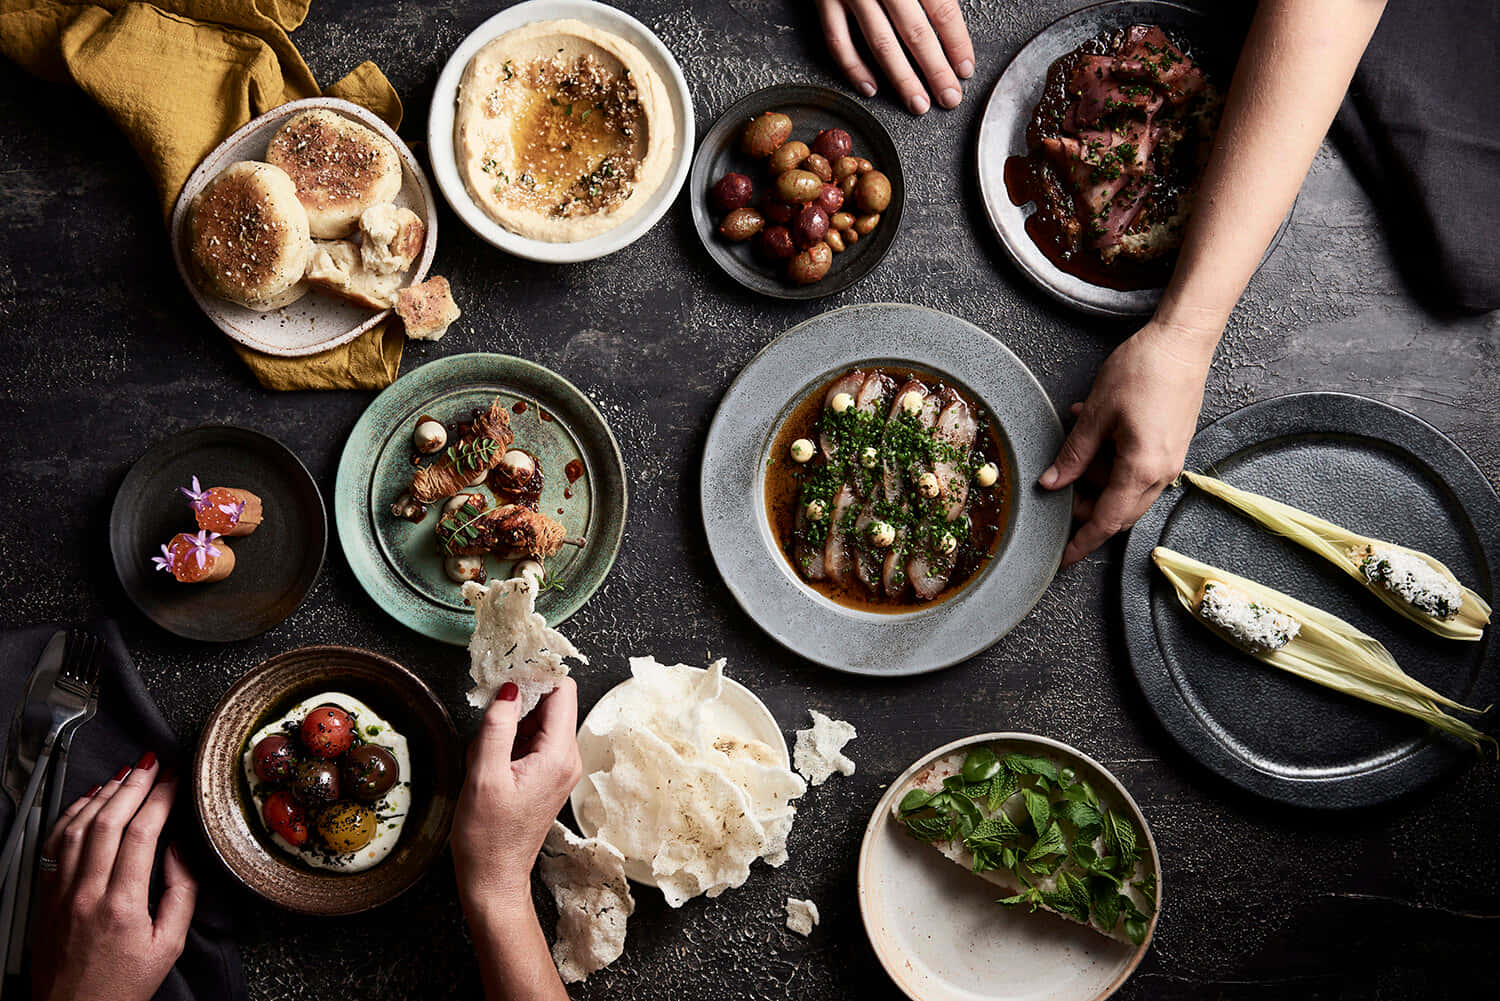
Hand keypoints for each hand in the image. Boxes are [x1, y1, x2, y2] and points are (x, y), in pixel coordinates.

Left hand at [33, 754, 197, 1000]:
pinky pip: (55, 844)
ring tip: (125, 774)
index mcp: (122, 907)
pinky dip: (72, 815)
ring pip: (77, 828)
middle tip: (152, 763)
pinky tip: (89, 800)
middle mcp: (86, 895)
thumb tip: (180, 850)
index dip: (160, 799)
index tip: (174, 781)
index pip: (141, 835)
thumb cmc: (123, 985)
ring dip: (103, 794)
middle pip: (107, 822)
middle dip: (133, 786)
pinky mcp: (46, 897)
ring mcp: (60, 894)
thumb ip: (182, 893)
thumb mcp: (170, 945)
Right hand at [451, 679, 581, 914]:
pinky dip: (513, 736)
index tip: (509, 665)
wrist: (494, 879)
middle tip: (487, 704)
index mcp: (558, 755)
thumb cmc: (487, 836)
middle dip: (521, 696)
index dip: (538, 672)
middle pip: (553, 702)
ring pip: (541, 720)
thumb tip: (509, 688)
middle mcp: (567, 758)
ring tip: (485, 744)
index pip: (563, 690)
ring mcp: (560, 768)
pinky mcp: (548, 776)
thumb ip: (497, 726)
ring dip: (513, 719)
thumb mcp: (483, 775)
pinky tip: (489, 757)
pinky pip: (535, 740)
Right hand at [815, 0, 973, 113]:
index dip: (956, 44)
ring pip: (880, 44)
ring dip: (902, 79)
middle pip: (915, 34)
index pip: (943, 11)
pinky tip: (872, 88)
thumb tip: (951, 14)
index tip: (965, 69)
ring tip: (918, 103)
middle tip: (949, 97)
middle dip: (935, 71)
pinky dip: (854, 68)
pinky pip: (838, 41)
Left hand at [1040, 321, 1215, 565]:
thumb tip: (1052, 484)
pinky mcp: (1172, 446)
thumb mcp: (1096, 414)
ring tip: (1078, 441)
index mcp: (1141, 469)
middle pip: (1119, 510)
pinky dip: (1112, 459)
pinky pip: (1138, 468)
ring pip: (1127, 489)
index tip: (1063, 558)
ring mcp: (1171, 460)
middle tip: (1060, 488)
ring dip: (1098, 477)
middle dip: (1087, 506)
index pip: (1107, 521)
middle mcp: (1161, 472)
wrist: (1182, 343)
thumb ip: (1073, 455)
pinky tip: (1097, 431)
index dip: (1083, 541)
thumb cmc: (1142, 371)